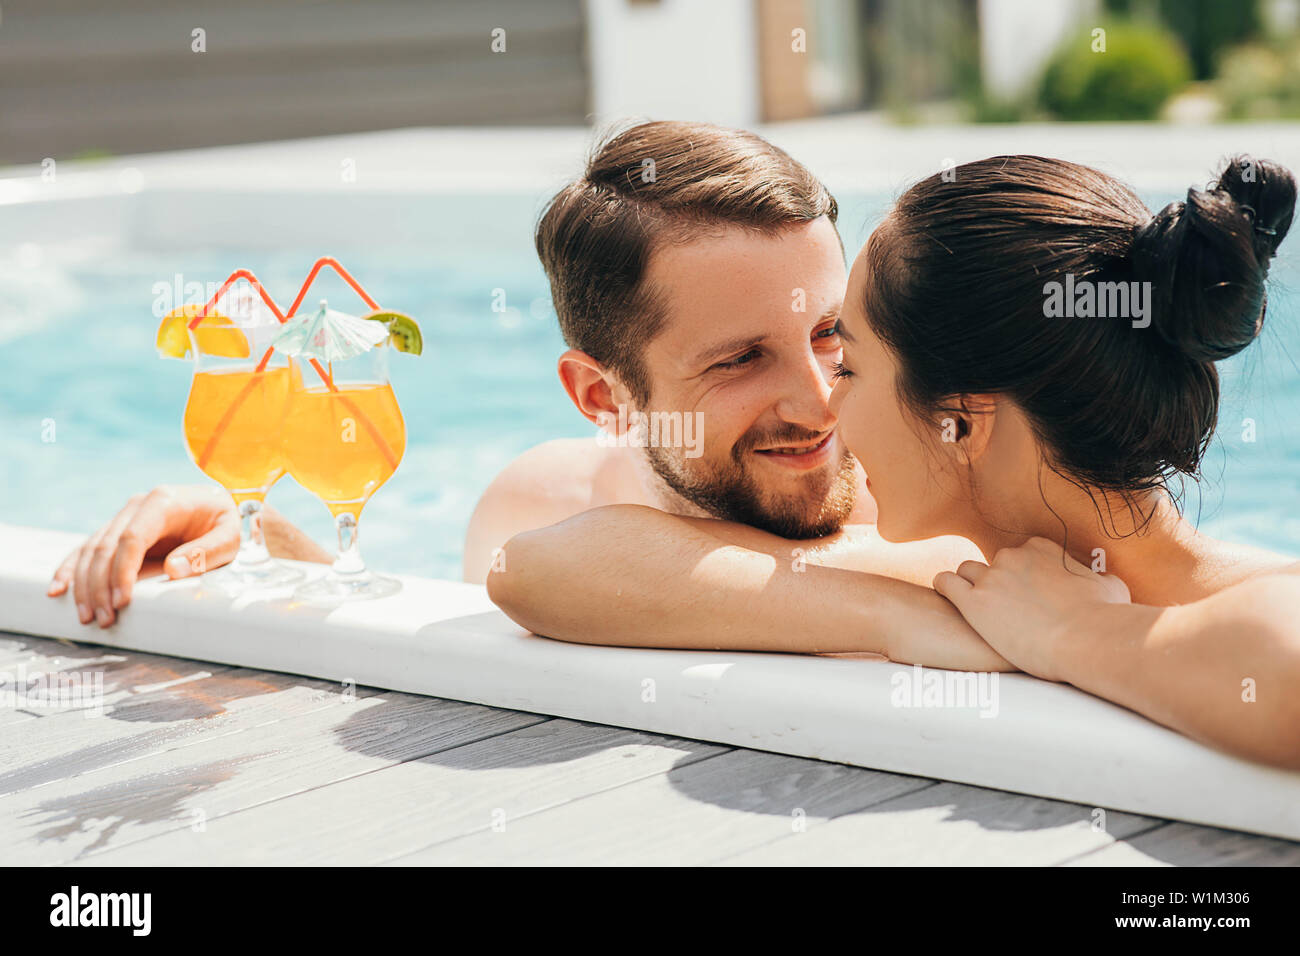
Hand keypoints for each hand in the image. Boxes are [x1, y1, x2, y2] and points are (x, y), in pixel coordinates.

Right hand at [47, 485, 238, 627]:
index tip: (123, 602)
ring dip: (85, 584)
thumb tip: (172, 571)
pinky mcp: (117, 530)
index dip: (122, 571)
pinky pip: (88, 549)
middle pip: (106, 547)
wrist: (216, 503)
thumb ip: (206, 552)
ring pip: (92, 549)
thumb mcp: (229, 536)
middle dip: (100, 586)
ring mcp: (124, 516)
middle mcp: (137, 506)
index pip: (132, 538)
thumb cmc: (223, 521)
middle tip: (104, 619)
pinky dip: (72, 569)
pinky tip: (58, 590)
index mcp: (163, 501)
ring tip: (87, 616)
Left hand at [932, 536, 1130, 681]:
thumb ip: (1099, 579)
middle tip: (1003, 610)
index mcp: (1041, 548)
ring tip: (976, 609)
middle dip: (996, 584)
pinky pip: (946, 584)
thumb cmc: (1105, 618)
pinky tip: (950, 601)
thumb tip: (1104, 582)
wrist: (1088, 639)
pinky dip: (945, 590)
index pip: (1020, 554)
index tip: (1025, 594)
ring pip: (966, 572)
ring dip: (969, 586)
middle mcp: (1013, 557)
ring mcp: (992, 578)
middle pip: (992, 563)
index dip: (1020, 575)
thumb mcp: (1111, 588)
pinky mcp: (975, 602)